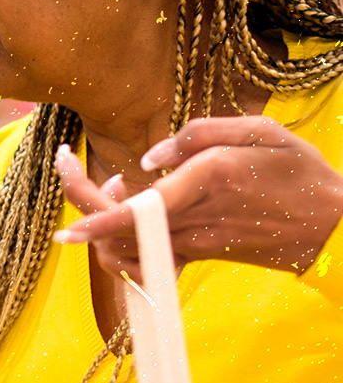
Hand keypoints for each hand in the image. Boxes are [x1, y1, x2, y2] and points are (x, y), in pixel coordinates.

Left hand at [54, 117, 342, 278]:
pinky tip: (134, 203)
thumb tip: (149, 158)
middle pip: (123, 227)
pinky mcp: (201, 251)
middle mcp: (196, 216)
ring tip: (113, 181)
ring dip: (107, 215)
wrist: (336, 227)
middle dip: (85, 205)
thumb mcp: (261, 130)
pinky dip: (129, 232)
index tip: (67, 231)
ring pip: (132, 241)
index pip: (140, 210)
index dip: (98, 222)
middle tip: (70, 166)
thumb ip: (199, 133)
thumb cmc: (301, 173)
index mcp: (208, 181)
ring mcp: (197, 239)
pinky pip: (152, 251)